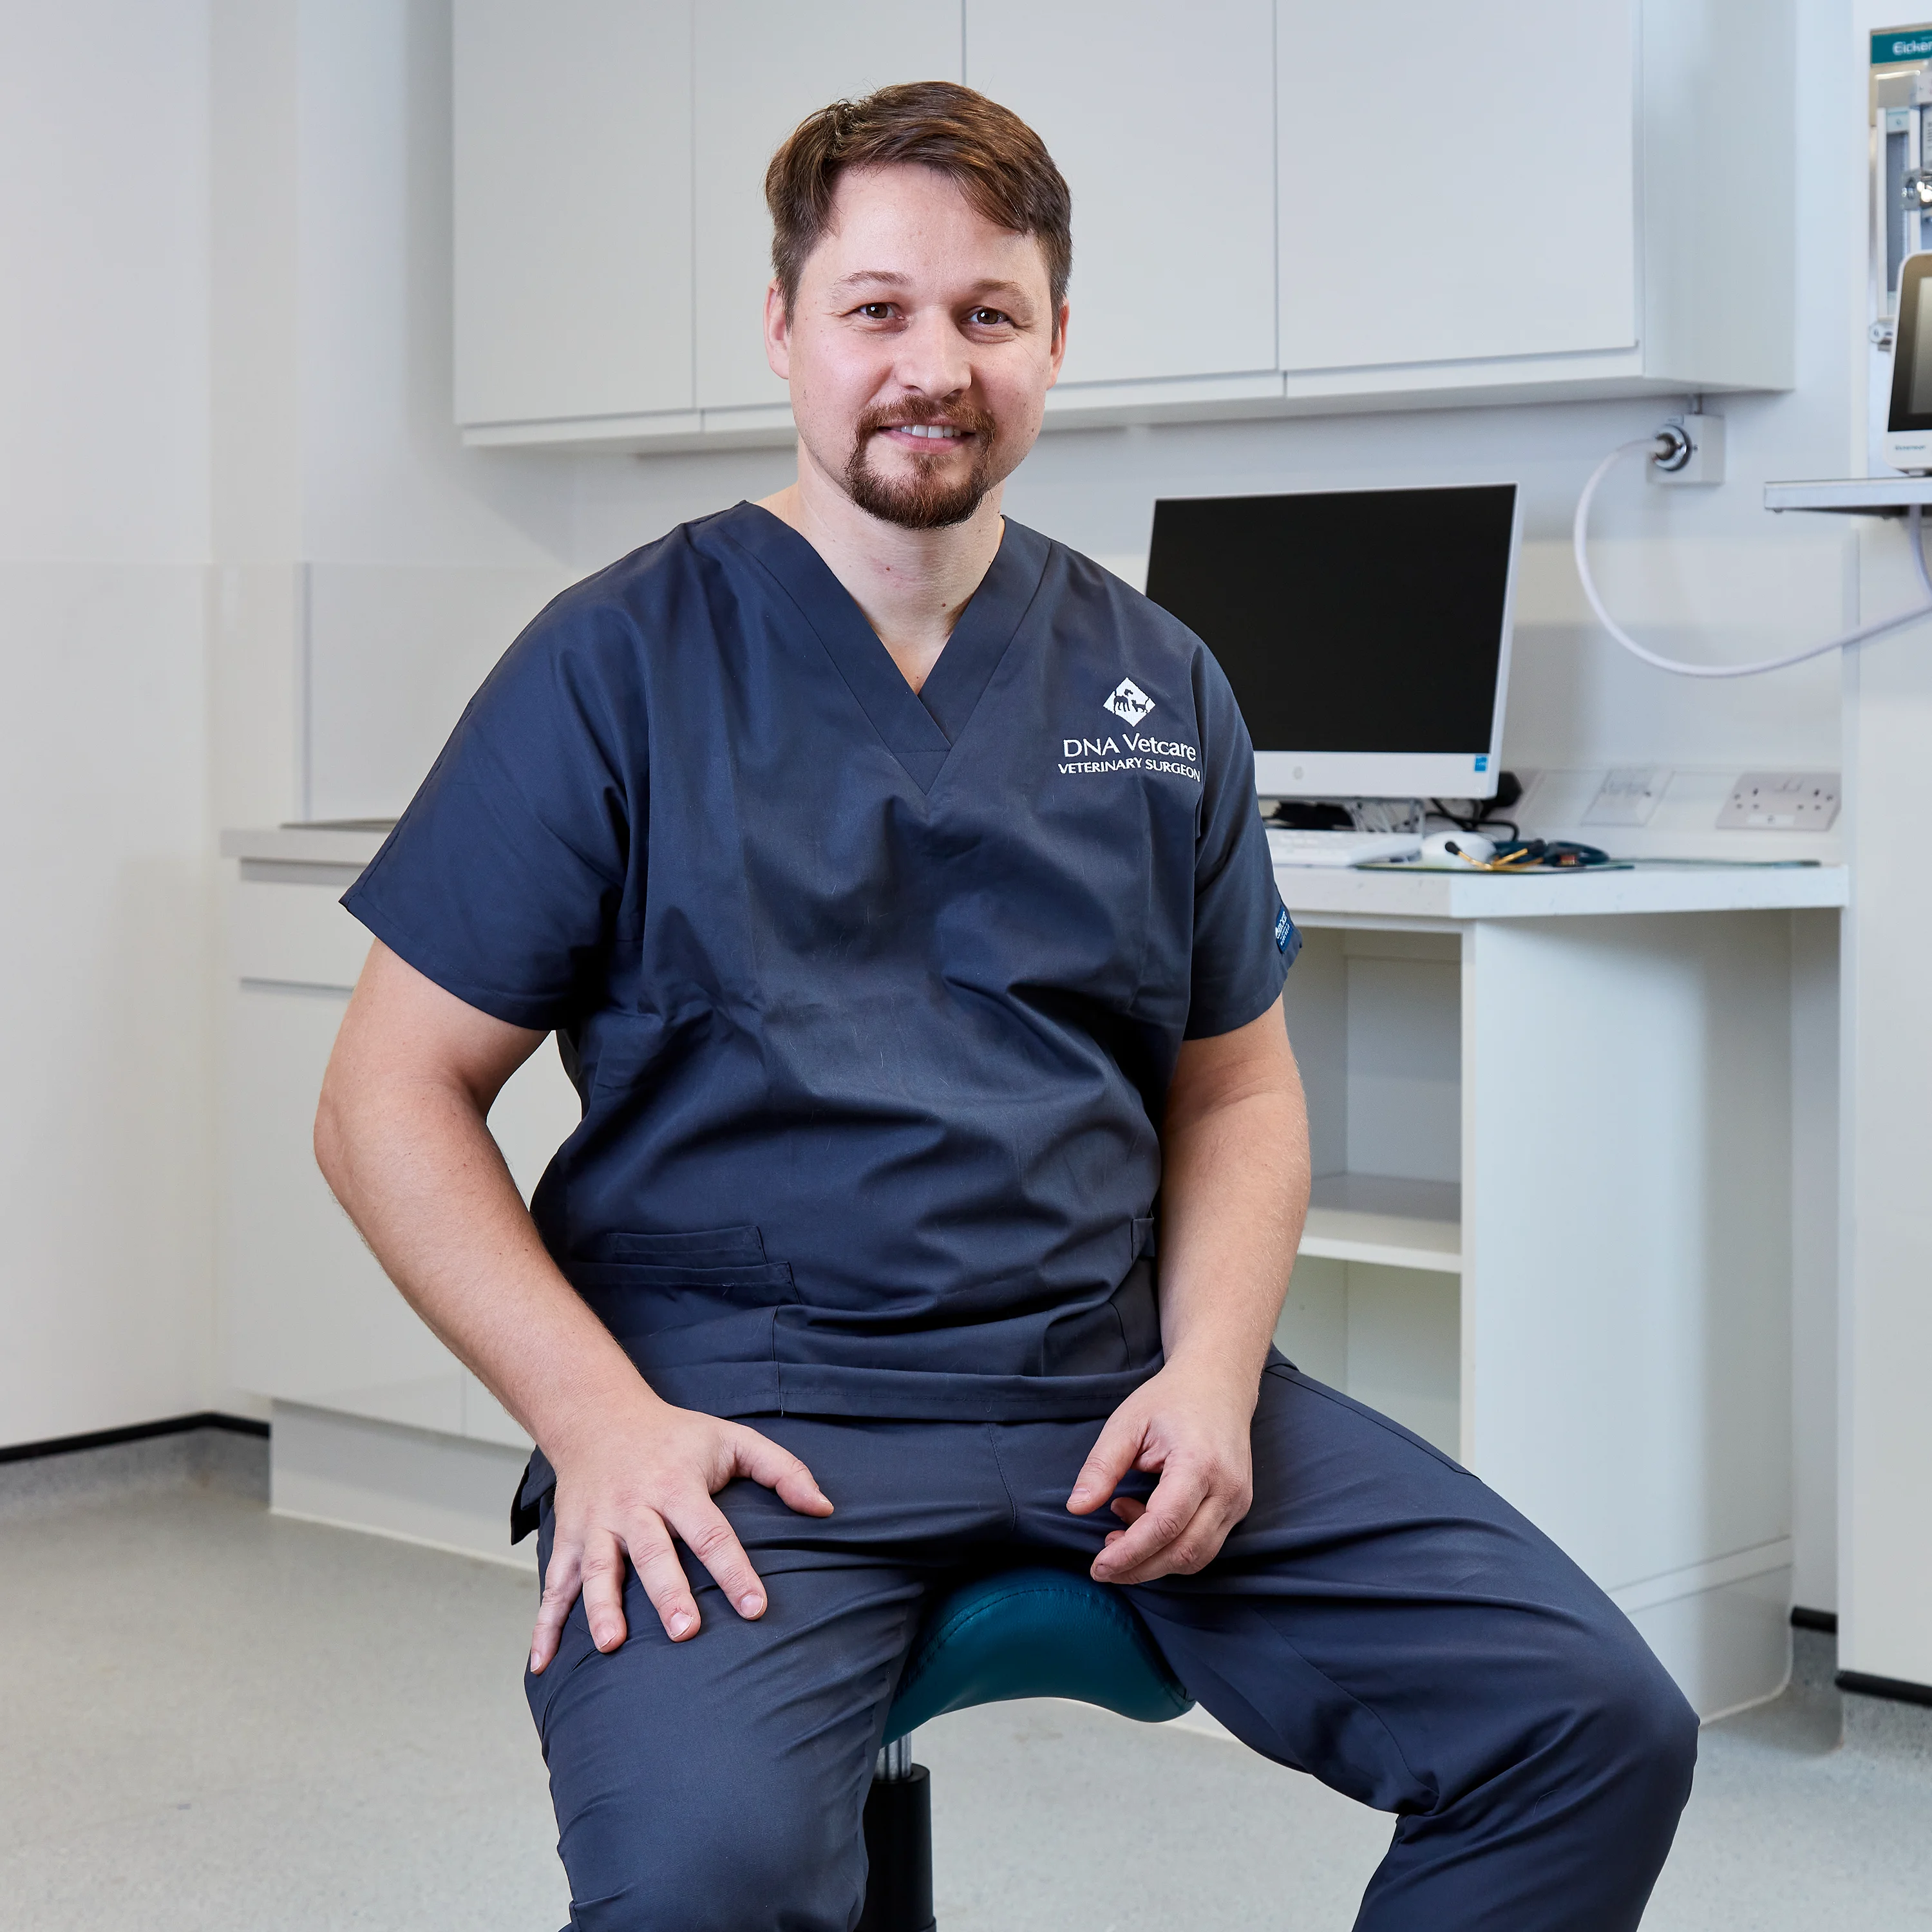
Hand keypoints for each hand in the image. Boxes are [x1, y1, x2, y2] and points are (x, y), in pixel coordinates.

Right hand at [529, 1394, 831, 1670]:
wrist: (599, 1415)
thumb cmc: (676, 1437)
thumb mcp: (733, 1439)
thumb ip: (783, 1471)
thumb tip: (825, 1509)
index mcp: (678, 1483)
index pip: (711, 1532)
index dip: (734, 1571)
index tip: (756, 1609)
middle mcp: (635, 1504)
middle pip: (651, 1551)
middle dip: (667, 1592)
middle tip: (684, 1633)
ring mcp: (596, 1523)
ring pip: (597, 1567)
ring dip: (601, 1607)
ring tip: (611, 1646)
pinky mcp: (568, 1537)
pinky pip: (554, 1583)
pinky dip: (544, 1624)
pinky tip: (541, 1664)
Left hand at [1065, 1356, 1257, 1584]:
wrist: (1218, 1383)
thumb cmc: (1170, 1399)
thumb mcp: (1127, 1423)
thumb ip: (1101, 1466)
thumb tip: (1076, 1508)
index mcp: (1199, 1463)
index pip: (1164, 1525)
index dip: (1130, 1553)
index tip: (1098, 1566)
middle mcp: (1227, 1488)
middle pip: (1184, 1552)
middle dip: (1139, 1567)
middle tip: (1101, 1564)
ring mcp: (1238, 1501)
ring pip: (1197, 1557)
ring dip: (1154, 1560)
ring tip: (1119, 1530)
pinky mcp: (1238, 1508)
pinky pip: (1205, 1545)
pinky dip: (1171, 1547)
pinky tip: (1144, 1521)